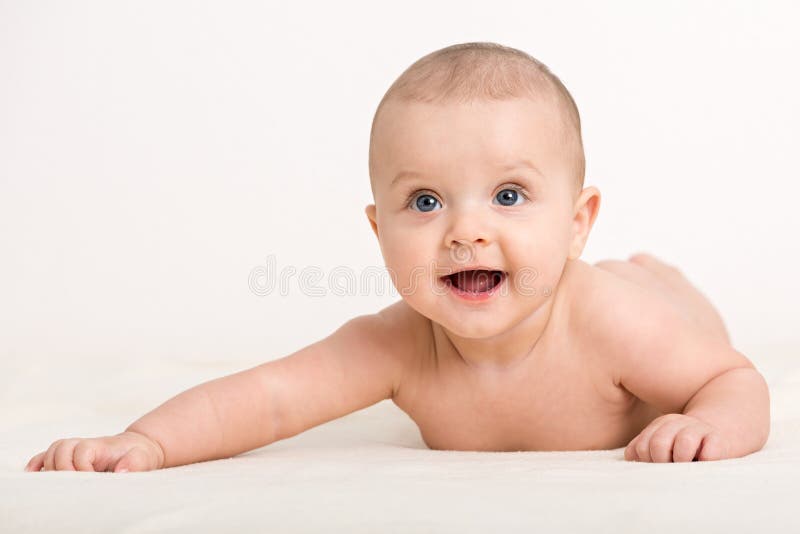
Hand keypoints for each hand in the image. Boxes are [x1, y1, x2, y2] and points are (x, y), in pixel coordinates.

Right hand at [24, 430, 164, 472]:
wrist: (138, 449)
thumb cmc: (139, 455)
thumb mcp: (143, 458)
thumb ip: (134, 463)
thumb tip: (121, 471)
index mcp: (100, 446)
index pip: (82, 450)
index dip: (82, 466)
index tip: (92, 479)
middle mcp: (84, 445)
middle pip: (61, 448)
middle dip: (63, 468)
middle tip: (75, 485)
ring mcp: (75, 450)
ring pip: (51, 452)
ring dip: (50, 467)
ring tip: (58, 485)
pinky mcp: (69, 458)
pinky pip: (46, 456)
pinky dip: (37, 464)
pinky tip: (32, 474)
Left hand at [624, 413, 729, 461]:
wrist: (718, 432)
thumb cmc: (682, 447)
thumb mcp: (661, 444)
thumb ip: (642, 450)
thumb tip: (632, 462)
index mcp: (659, 425)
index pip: (641, 448)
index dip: (646, 464)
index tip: (656, 469)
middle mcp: (676, 423)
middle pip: (658, 444)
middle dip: (662, 463)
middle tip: (670, 471)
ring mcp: (698, 428)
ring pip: (683, 444)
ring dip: (682, 461)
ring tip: (686, 468)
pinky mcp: (718, 438)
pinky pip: (709, 453)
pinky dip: (704, 462)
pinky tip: (703, 464)